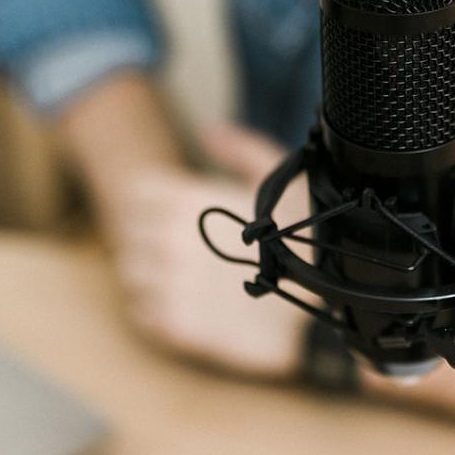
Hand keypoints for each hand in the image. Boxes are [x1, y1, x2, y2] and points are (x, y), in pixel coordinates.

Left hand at [110, 122, 312, 380]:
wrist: (326, 306)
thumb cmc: (306, 236)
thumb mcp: (282, 178)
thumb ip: (240, 148)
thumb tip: (209, 129)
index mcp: (189, 201)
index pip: (137, 192)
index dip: (151, 200)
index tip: (169, 211)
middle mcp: (172, 241)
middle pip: (128, 232)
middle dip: (147, 236)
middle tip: (175, 246)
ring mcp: (171, 285)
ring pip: (130, 273)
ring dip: (147, 272)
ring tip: (176, 276)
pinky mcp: (177, 325)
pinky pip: (141, 312)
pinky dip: (153, 307)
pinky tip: (183, 303)